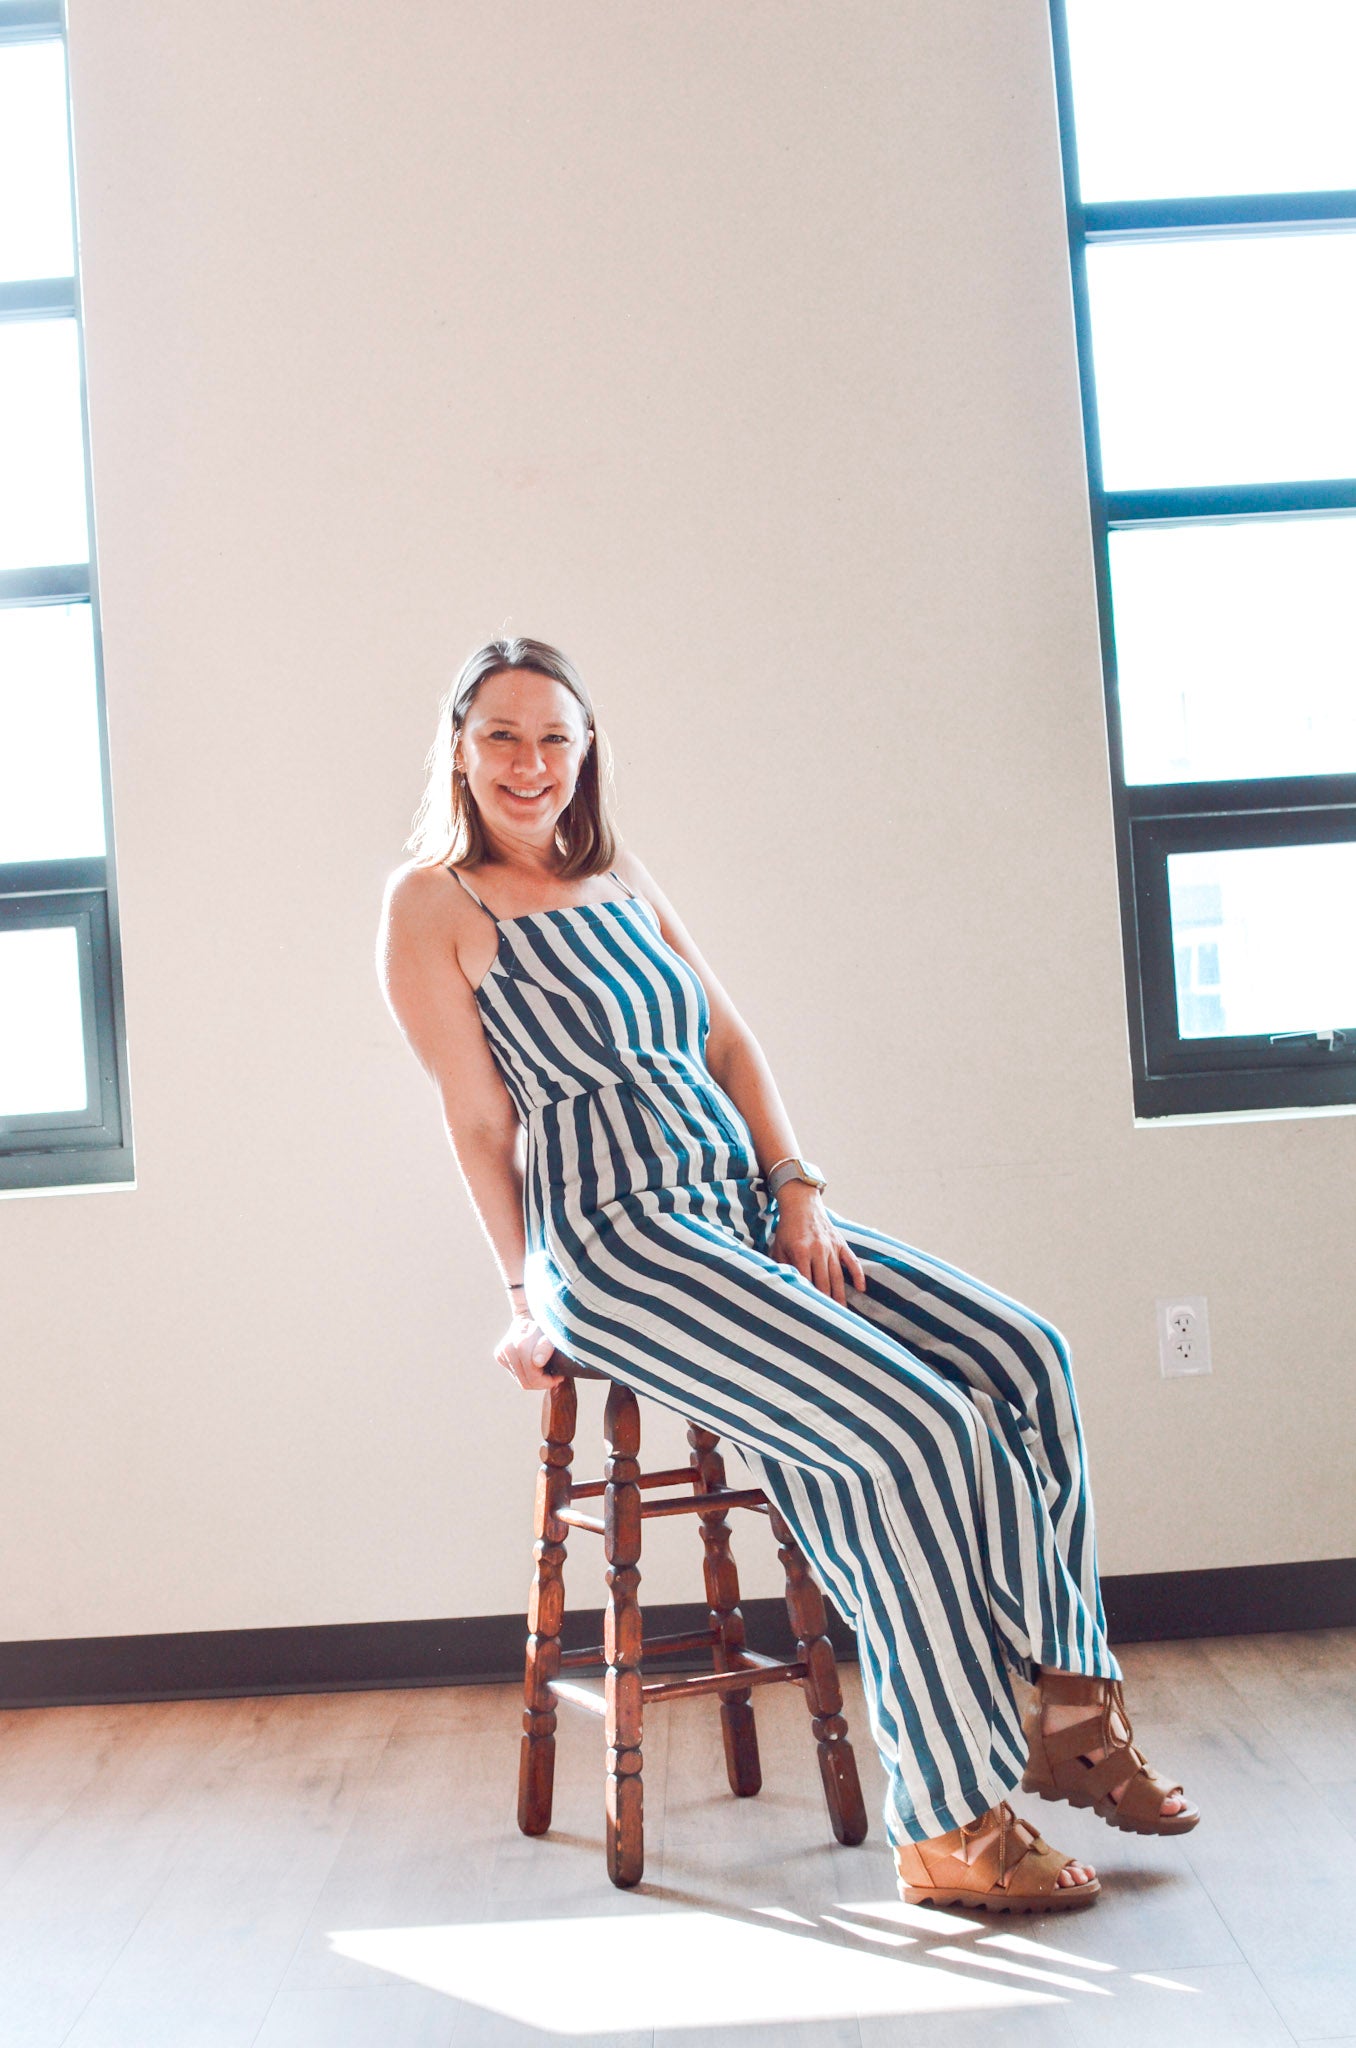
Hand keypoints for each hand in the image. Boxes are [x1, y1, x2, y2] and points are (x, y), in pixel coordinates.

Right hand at [494, 1311, 563, 1390]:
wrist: (534, 1311)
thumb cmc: (549, 1325)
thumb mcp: (553, 1335)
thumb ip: (545, 1347)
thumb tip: (537, 1362)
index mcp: (520, 1344)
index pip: (533, 1376)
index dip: (549, 1379)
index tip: (560, 1375)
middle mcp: (507, 1348)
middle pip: (526, 1381)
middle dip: (543, 1382)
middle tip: (556, 1377)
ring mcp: (501, 1352)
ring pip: (521, 1381)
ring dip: (536, 1380)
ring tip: (549, 1372)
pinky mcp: (499, 1356)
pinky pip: (517, 1376)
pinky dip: (528, 1375)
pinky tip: (538, 1368)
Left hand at [770, 1185, 866, 1305]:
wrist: (801, 1203)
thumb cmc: (787, 1229)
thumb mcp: (778, 1247)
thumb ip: (781, 1266)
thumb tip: (783, 1286)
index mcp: (800, 1251)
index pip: (806, 1280)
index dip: (809, 1297)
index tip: (810, 1313)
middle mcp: (818, 1249)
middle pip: (824, 1282)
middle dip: (827, 1302)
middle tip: (830, 1321)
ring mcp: (831, 1246)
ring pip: (838, 1276)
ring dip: (840, 1295)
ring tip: (843, 1312)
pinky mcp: (841, 1243)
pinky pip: (852, 1261)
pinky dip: (858, 1275)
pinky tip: (861, 1289)